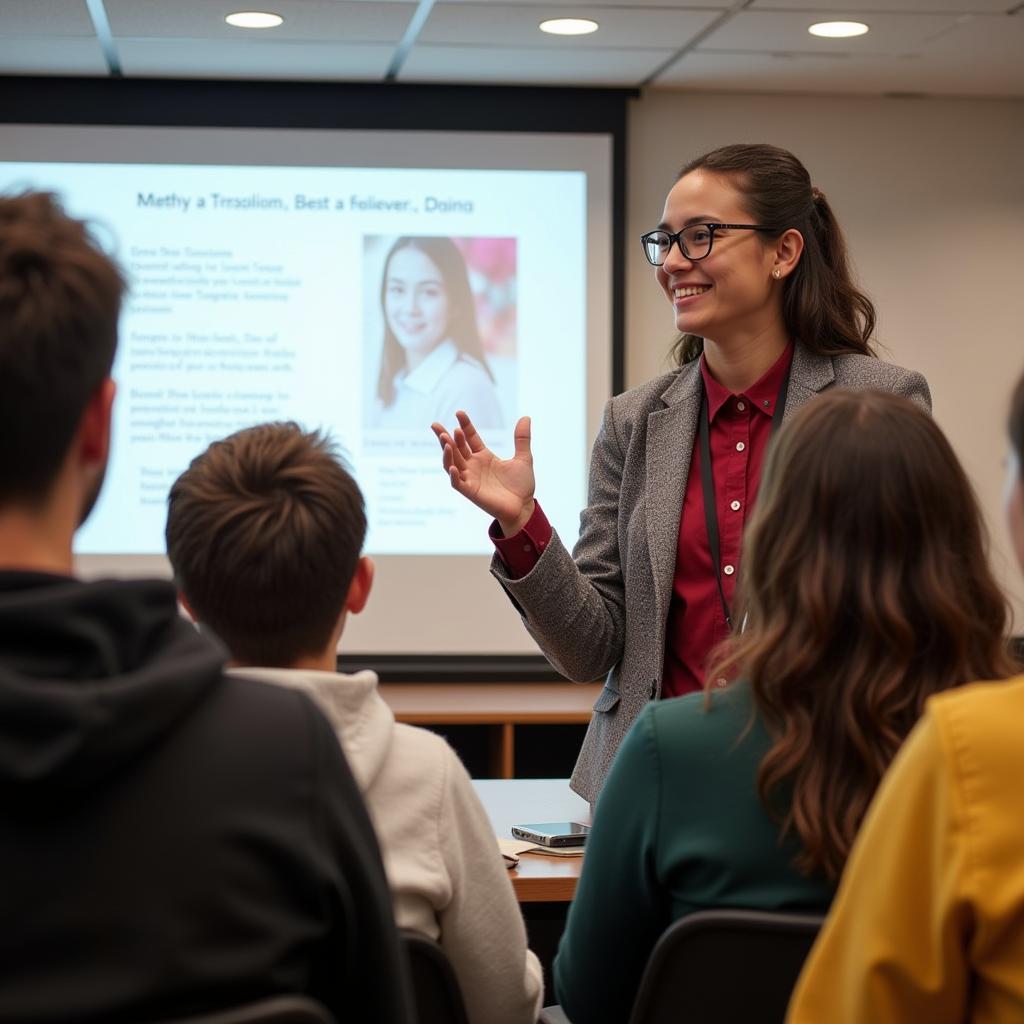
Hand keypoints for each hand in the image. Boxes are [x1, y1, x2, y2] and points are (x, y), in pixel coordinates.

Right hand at [431, 411, 535, 535]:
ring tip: (444, 439)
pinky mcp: (471, 492)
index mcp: (484, 456)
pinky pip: (457, 483)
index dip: (465, 426)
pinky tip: (452, 466)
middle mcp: (474, 466)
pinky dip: (453, 475)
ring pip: (453, 463)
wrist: (524, 507)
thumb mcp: (523, 458)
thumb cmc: (522, 486)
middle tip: (435, 425)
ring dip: (447, 452)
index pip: (470, 438)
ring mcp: (471, 478)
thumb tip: (526, 417)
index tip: (459, 413)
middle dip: (445, 437)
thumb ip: (522, 439)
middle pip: (455, 448)